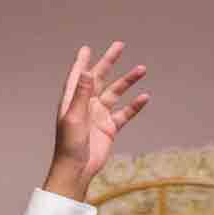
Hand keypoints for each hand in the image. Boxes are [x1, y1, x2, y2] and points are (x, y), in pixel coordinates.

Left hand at [43, 41, 149, 200]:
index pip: (78, 76)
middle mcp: (86, 105)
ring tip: (142, 69)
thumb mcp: (75, 117)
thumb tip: (88, 71)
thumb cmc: (69, 144)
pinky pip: (125, 113)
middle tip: (120, 45)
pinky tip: (145, 97)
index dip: (82, 62)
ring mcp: (99, 115)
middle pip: (99, 78)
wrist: (77, 169)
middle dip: (109, 62)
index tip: (87, 48)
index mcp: (73, 101)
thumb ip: (82, 94)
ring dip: (128, 81)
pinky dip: (134, 106)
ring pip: (116, 93)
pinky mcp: (109, 128)